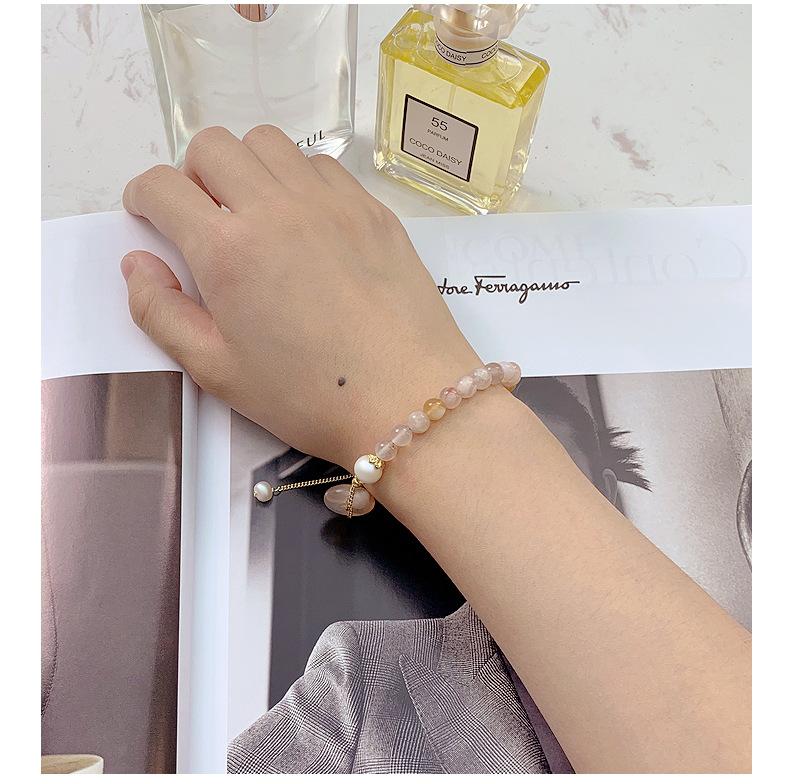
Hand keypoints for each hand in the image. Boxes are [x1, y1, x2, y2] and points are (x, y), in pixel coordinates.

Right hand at [122, 125, 478, 467]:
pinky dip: (298, 178)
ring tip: (256, 215)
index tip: (150, 216)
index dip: (144, 197)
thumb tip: (138, 264)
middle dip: (192, 174)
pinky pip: (321, 165)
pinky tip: (307, 223)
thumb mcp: (216, 371)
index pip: (163, 187)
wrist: (407, 398)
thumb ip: (160, 313)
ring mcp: (330, 202)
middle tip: (204, 218)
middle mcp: (276, 208)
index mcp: (228, 250)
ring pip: (269, 144)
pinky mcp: (372, 209)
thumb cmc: (309, 395)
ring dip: (247, 167)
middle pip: (213, 146)